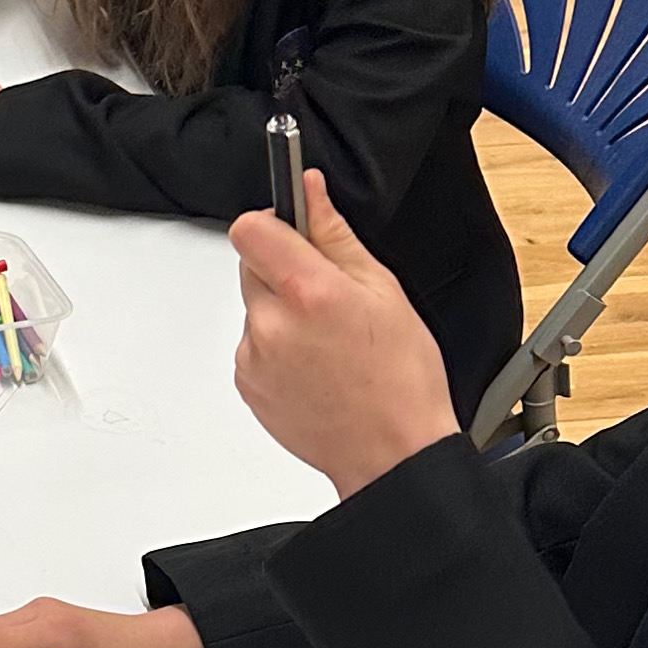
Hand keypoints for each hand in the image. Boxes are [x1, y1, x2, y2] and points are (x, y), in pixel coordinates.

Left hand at [229, 173, 457, 498]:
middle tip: (326, 296)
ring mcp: (254, 357)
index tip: (291, 229)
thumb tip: (310, 193)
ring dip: (280, 311)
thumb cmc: (400, 380)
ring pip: (254, 307)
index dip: (271, 223)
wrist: (392, 454)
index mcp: (308, 292)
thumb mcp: (383, 291)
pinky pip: (252, 345)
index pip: (251, 229)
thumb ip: (336, 236)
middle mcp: (272, 324)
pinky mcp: (246, 384)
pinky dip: (275, 347)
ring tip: (327, 341)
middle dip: (282, 269)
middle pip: (250, 265)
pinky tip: (315, 366)